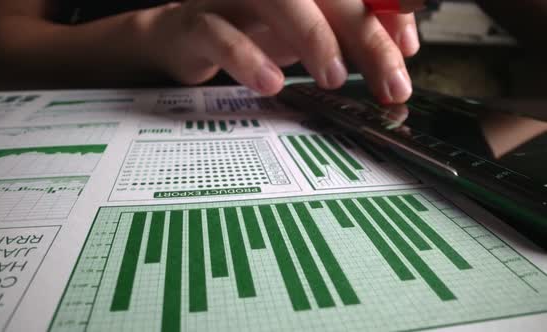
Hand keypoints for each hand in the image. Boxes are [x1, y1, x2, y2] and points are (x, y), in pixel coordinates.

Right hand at [136, 0, 418, 101]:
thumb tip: (401, 50)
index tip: (407, 50)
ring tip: (335, 78)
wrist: (185, 35)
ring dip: (313, 38)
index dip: (388, 13)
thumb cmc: (254, 28)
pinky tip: (271, 84)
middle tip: (390, 82)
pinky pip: (221, 35)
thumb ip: (351, 35)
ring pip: (278, 1)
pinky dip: (248, 59)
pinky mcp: (197, 22)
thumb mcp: (310, 30)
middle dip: (366, 36)